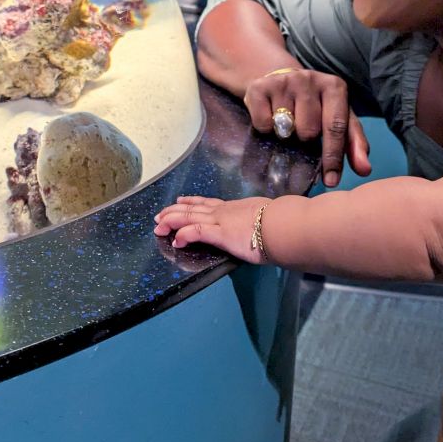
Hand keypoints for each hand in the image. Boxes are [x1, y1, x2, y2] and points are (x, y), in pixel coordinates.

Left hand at [153, 195, 270, 263]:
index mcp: (234, 207)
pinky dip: (183, 234)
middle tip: (160, 215)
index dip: (190, 202)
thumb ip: (258, 221)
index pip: (207, 203)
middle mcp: (223, 211)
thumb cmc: (280, 223)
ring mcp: (220, 221)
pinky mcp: (220, 234)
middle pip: (192, 209)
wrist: (283, 225)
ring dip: (171, 221)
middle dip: (173, 212)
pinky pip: (196, 232)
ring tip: (158, 226)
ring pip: (188, 217)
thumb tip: (263, 227)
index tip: (179, 201)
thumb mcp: (265, 216)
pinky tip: (175, 240)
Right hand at [244, 68, 370, 187]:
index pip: (335, 127)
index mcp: (335, 87)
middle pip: (308, 130)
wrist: (278, 77)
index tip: (330, 181)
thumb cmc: (316, 105)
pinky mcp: (259, 87)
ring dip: (286, 134)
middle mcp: (310, 78)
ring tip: (288, 122)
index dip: (333, 157)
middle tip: (303, 129)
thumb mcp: (339, 118)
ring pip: (285, 129)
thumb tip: (365, 170)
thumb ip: (354, 143)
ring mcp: (283, 81)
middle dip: (305, 139)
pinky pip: (263, 125)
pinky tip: (271, 117)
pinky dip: (266, 129)